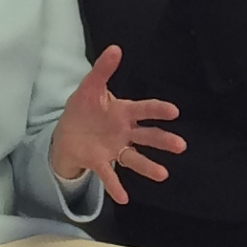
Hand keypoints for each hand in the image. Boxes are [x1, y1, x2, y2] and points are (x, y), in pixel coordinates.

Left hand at [50, 45, 184, 203]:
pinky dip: (116, 186)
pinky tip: (124, 198)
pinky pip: (109, 175)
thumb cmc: (83, 108)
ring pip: (134, 158)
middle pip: (146, 136)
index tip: (174, 111)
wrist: (66, 132)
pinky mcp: (100, 162)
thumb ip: (103, 70)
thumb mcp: (90, 87)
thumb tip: (115, 48)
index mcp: (122, 112)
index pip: (143, 110)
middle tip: (181, 146)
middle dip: (162, 140)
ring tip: (163, 175)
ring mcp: (114, 149)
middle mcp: (123, 132)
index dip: (158, 110)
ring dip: (148, 167)